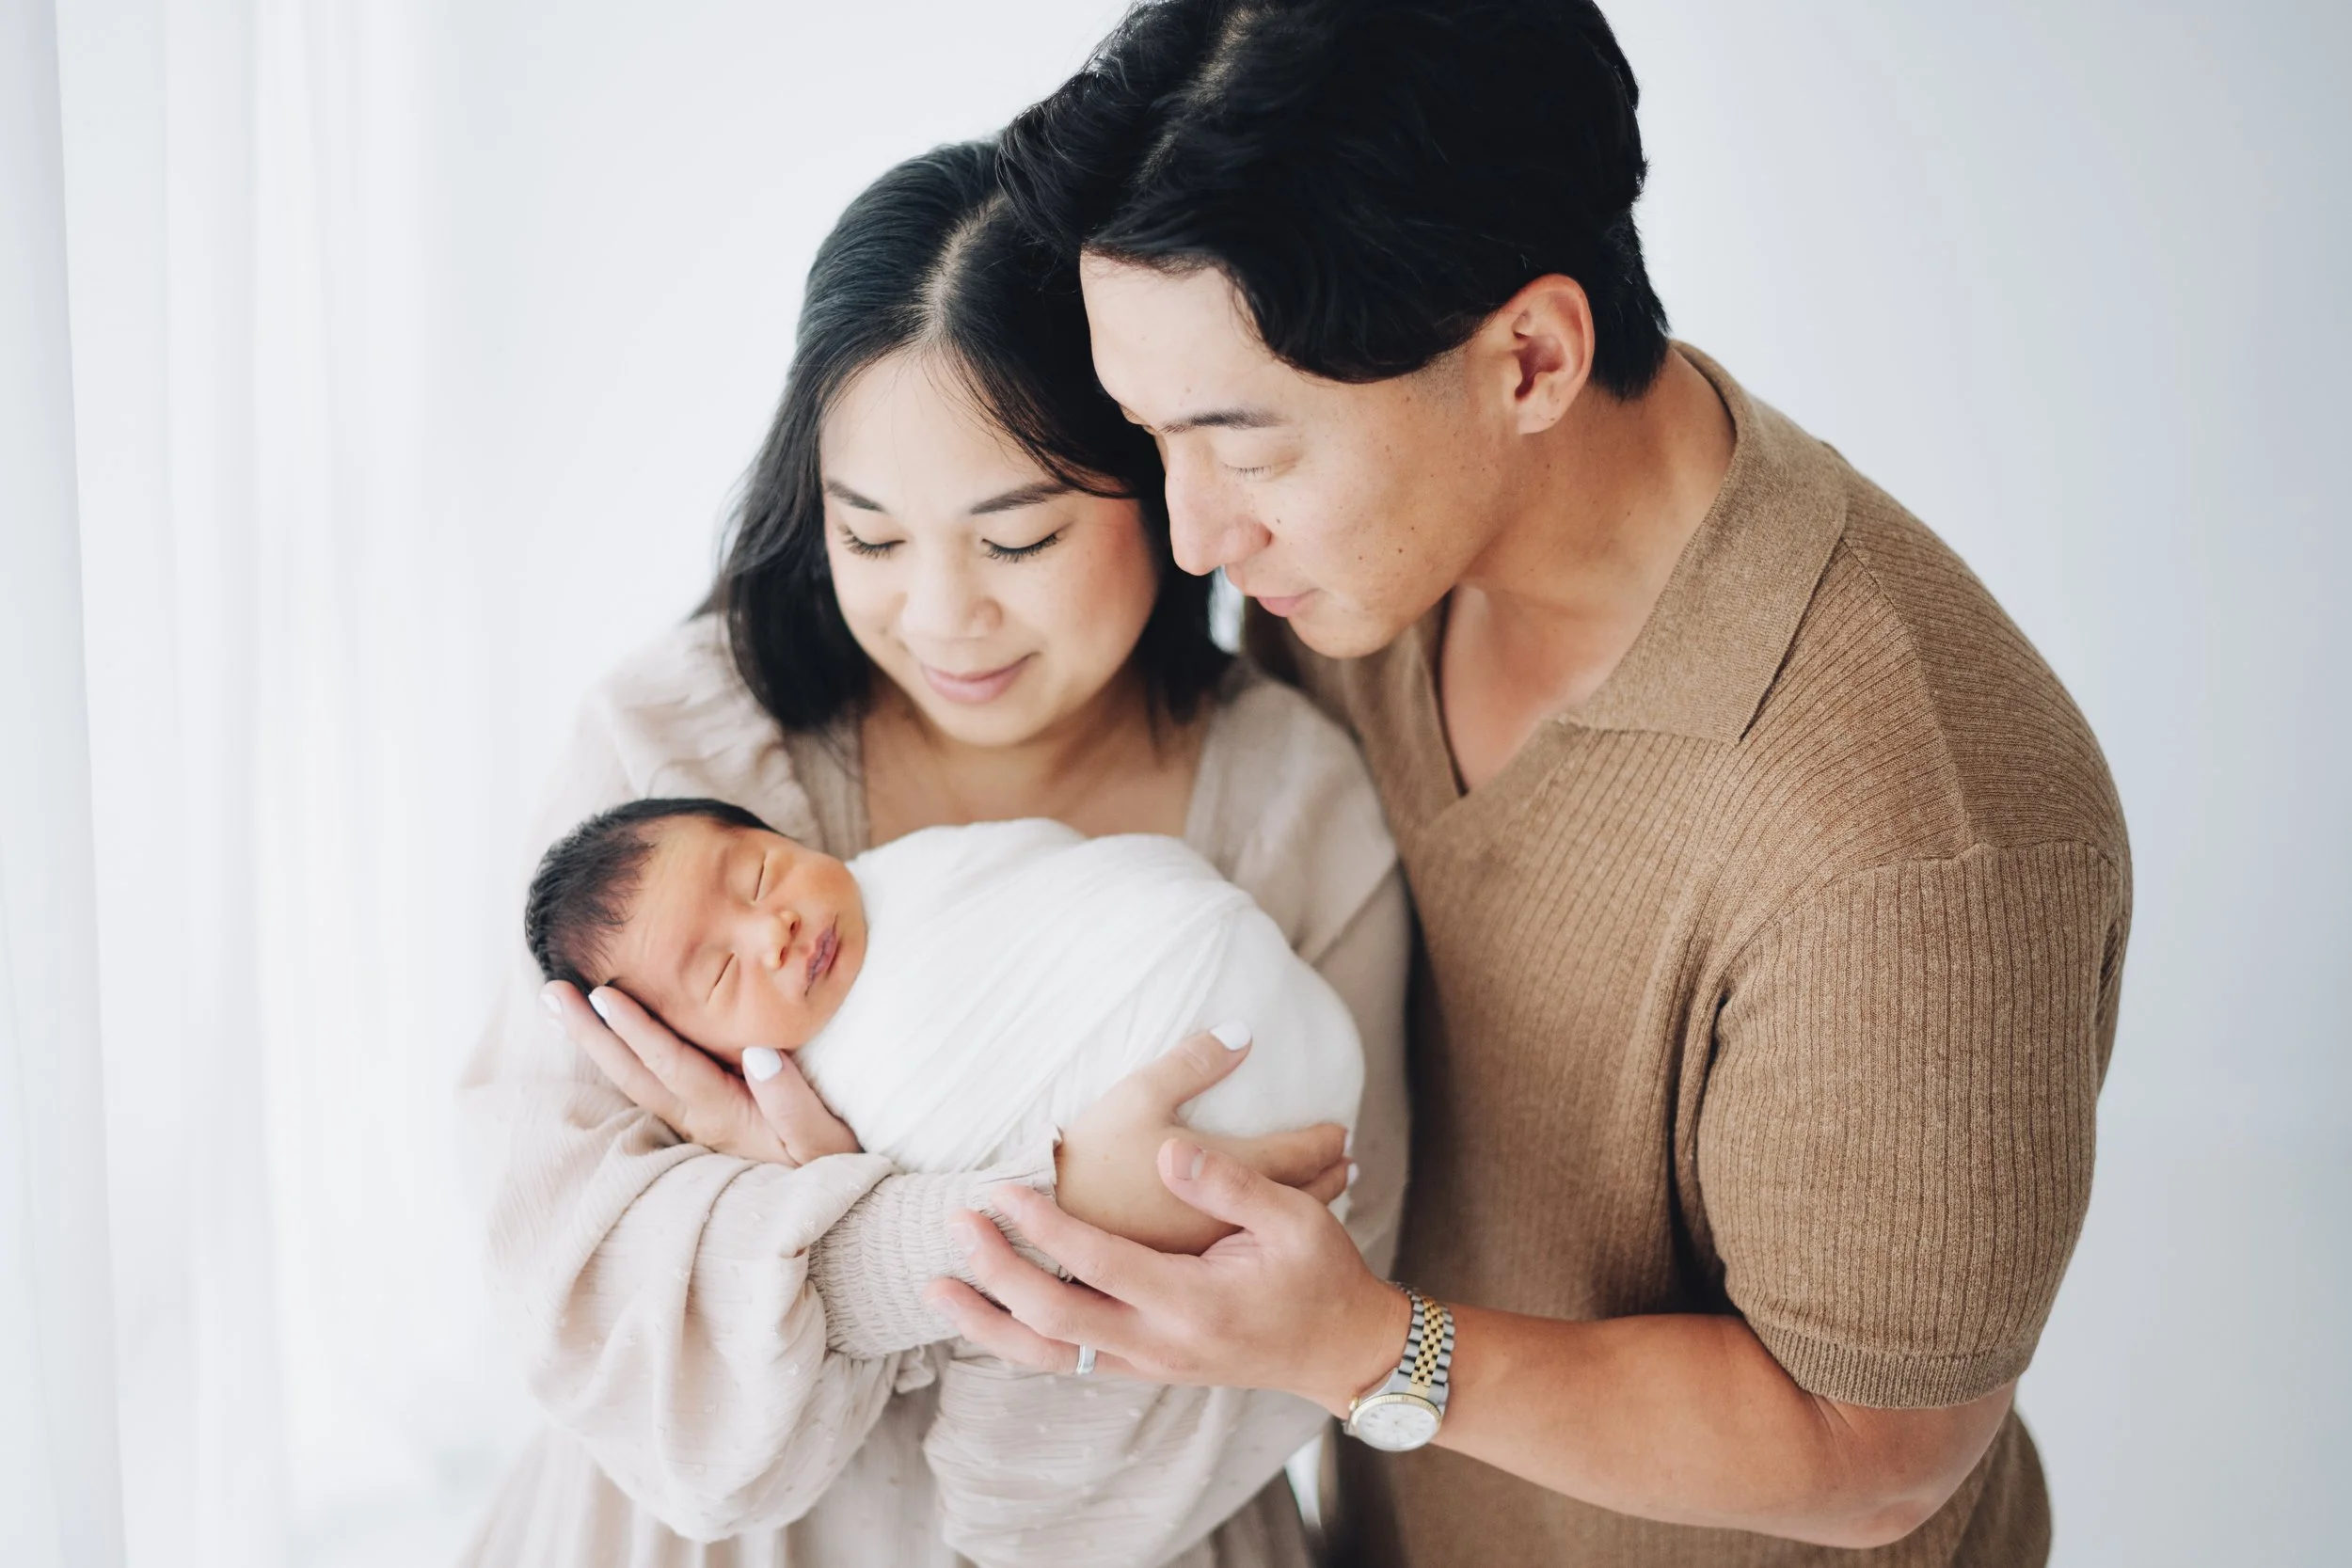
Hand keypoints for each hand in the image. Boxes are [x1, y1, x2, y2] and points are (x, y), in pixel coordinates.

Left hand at [542, 981, 859, 1165]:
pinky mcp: (702, 1120)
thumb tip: (758, 1052)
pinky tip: (604, 1037)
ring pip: (634, 1079)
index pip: (671, 1066)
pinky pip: (649, 1082)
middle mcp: (699, 1119)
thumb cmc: (832, 1167)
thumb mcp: (822, 1138)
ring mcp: (696, 1122)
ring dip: (595, 1042)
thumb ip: (791, 1099)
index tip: (601, 994)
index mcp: (725, 1115)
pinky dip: (620, 1055)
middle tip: (550, 993)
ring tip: (560, 1007)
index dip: (636, 1030)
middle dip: (590, 1033)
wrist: (832, 1214)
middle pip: (633, 1073)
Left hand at [927, 1137, 1406, 1412]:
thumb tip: (1168, 1152)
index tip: (1002, 1189)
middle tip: (955, 1225)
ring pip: (1049, 1356)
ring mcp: (1149, 1363)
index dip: (1043, 1227)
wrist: (1342, 1349)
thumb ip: (1227, 1184)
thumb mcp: (1293, 1218)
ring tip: (937, 1289)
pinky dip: (1020, 1340)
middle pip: (1053, 1321)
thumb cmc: (1321, 1274)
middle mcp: (1161, 1342)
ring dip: (989, 1323)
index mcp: (1193, 1301)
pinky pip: (1069, 1361)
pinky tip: (988, 1312)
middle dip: (995, 1275)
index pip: (1097, 1263)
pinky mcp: (1145, 1367)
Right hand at [1053, 1028, 1348, 1253]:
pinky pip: (1249, 1247)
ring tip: (1325, 1191)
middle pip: (1298, 1197)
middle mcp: (1229, 1221)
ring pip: (1276, 1228)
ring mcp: (1209, 1253)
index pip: (1298, 1156)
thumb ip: (1194, 1063)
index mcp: (1227, 1174)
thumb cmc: (1092, 1158)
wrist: (1045, 1234)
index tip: (1343, 1131)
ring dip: (1306, 1205)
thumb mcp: (1139, 1096)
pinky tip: (1266, 1228)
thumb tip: (1243, 1032)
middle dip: (1327, 1177)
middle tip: (1350, 1163)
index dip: (1325, 1141)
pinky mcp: (1186, 1272)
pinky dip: (1269, 1229)